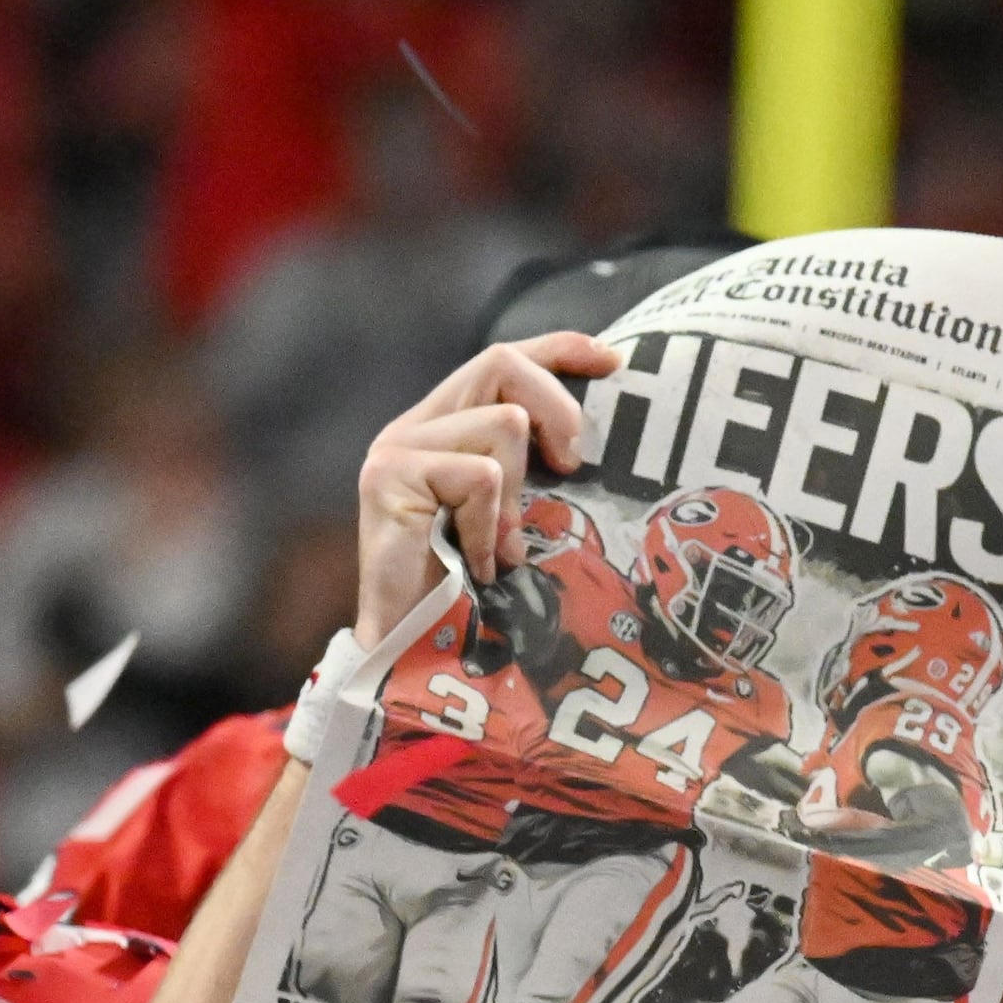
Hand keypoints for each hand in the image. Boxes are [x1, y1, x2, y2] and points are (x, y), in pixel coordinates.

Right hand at [356, 335, 620, 639]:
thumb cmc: (471, 595)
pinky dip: (492, 526)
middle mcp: (415, 427)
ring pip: (501, 425)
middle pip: (501, 363)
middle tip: (574, 465)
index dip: (558, 349)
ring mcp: (397, 449)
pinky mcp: (390, 477)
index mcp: (445, 428)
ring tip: (503, 549)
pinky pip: (479, 476)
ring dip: (517, 496)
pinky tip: (481, 565)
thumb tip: (591, 444)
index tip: (612, 360)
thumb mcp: (513, 519)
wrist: (409, 653)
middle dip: (556, 407)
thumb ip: (532, 473)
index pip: (502, 362)